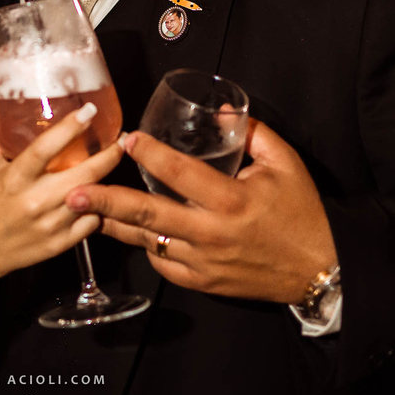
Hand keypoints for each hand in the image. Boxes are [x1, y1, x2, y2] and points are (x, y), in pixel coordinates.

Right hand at [0, 105, 124, 285]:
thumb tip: (11, 106)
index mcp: (14, 179)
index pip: (45, 149)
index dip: (70, 128)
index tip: (90, 110)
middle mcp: (33, 202)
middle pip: (83, 174)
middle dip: (109, 154)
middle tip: (121, 139)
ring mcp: (49, 225)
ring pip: (92, 198)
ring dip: (107, 178)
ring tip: (113, 161)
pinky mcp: (59, 244)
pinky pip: (91, 222)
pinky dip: (97, 207)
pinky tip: (99, 196)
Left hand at [65, 119, 336, 303]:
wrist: (321, 269)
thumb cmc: (302, 213)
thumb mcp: (286, 165)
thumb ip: (252, 134)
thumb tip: (219, 112)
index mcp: (231, 200)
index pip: (179, 172)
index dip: (149, 154)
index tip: (125, 140)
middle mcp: (211, 232)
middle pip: (148, 214)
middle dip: (106, 201)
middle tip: (72, 191)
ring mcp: (204, 261)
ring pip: (148, 241)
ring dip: (115, 226)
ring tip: (83, 212)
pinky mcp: (204, 282)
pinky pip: (164, 265)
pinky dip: (147, 248)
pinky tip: (134, 233)